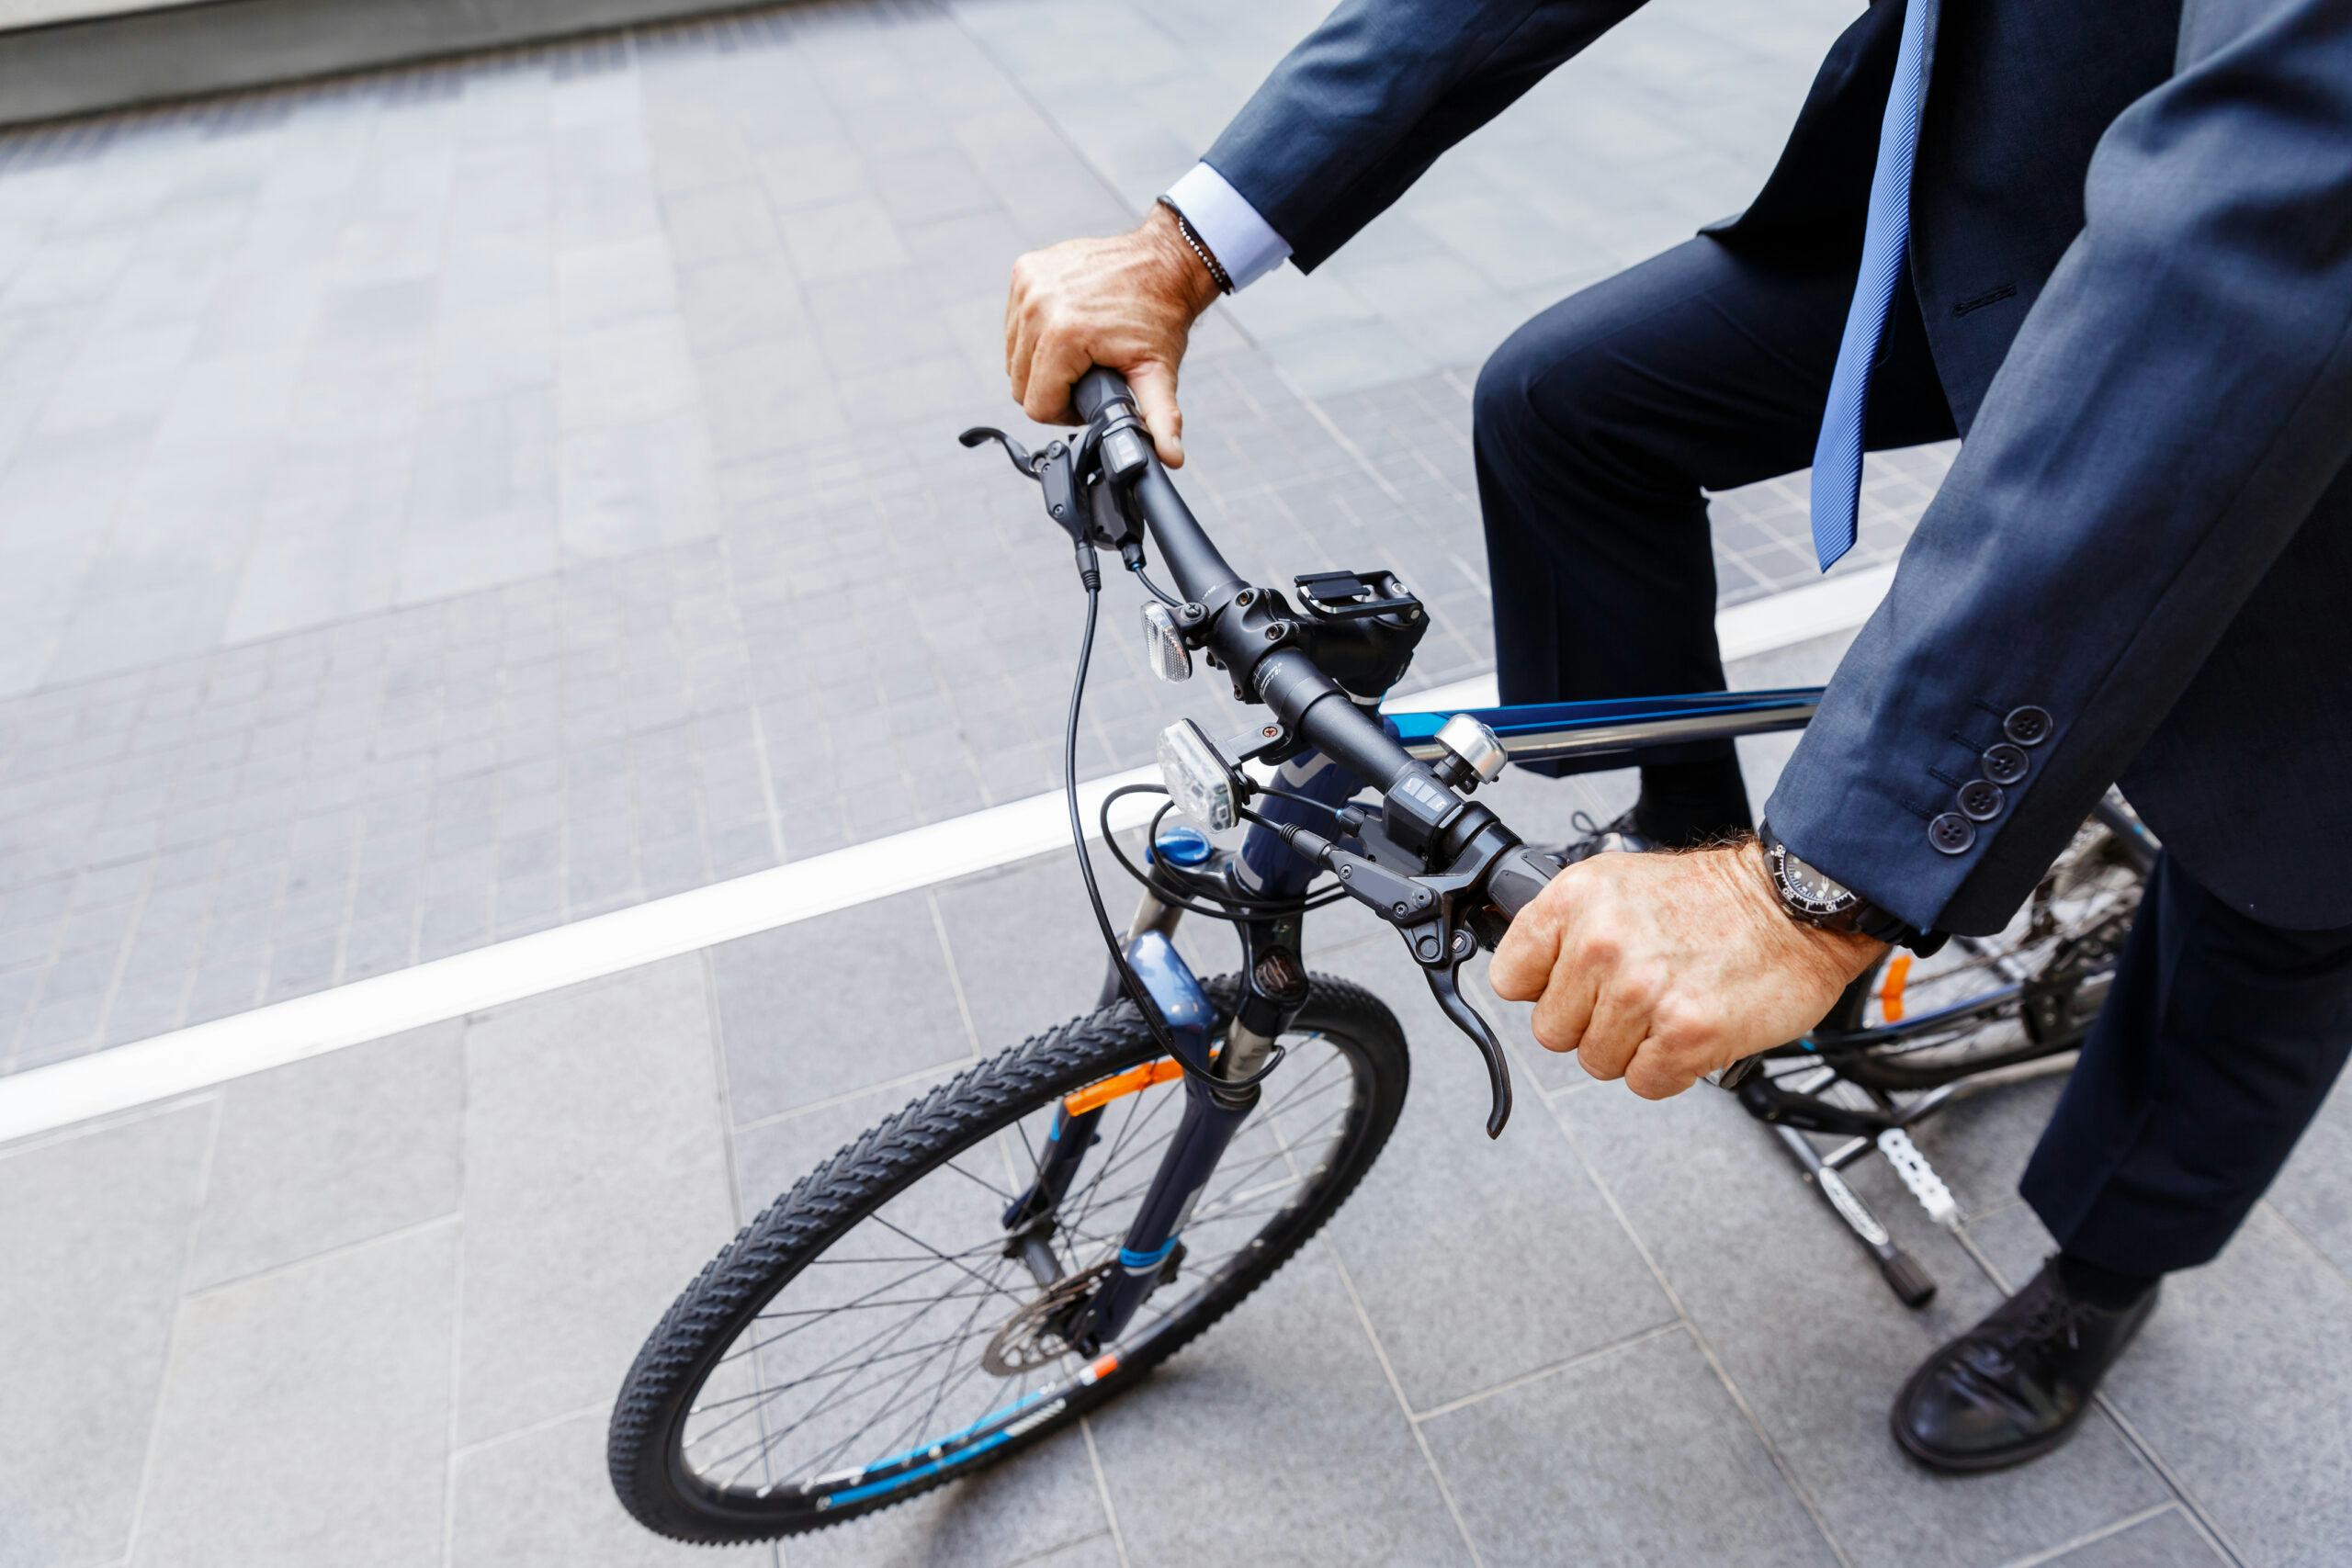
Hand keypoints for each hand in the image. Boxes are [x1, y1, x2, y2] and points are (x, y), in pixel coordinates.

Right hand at [1004, 205, 1219, 466]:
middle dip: (1052, 389)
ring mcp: (1028, 283)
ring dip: (1041, 363)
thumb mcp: (1159, 372)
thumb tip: (1171, 459)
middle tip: (1086, 378)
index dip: (1065, 414)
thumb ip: (1159, 419)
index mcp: (1064, 334)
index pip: (1037, 406)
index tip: (1090, 398)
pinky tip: (1067, 329)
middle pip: (1020, 384)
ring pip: (1014, 356)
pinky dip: (1035, 333)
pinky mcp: (1024, 271)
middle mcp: (1038, 305)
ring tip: (1078, 355)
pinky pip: (1014, 324)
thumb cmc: (1161, 316)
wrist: (1164, 261)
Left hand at [1489, 842, 1884, 1098]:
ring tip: (1669, 1005)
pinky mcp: (1685, 1033)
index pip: (1510, 979)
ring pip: (1597, 1061)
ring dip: (1635, 1046)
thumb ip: (1565, 928)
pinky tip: (1691, 1029)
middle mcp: (1601, 943)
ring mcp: (1642, 991)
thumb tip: (1527, 978)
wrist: (1794, 906)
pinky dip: (1670, 1068)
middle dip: (1592, 1023)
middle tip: (1637, 994)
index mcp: (1575, 900)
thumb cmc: (1713, 900)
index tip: (1574, 985)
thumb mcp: (1617, 884)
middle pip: (1552, 1031)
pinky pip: (1645, 1082)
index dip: (1545, 989)